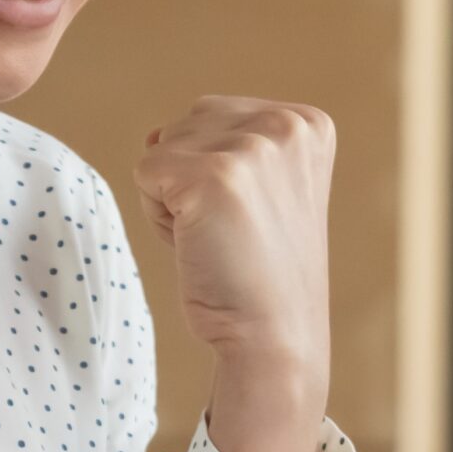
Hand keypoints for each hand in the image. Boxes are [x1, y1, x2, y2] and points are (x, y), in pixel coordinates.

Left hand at [135, 97, 333, 377]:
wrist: (274, 335)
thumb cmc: (257, 270)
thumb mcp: (258, 188)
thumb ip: (218, 145)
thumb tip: (154, 134)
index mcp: (307, 123)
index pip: (215, 115)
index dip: (215, 170)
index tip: (253, 214)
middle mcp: (287, 125)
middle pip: (186, 126)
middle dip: (189, 178)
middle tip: (231, 231)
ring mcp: (252, 147)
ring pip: (162, 149)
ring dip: (172, 198)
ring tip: (218, 237)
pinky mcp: (212, 175)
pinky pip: (145, 174)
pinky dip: (157, 216)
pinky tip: (199, 244)